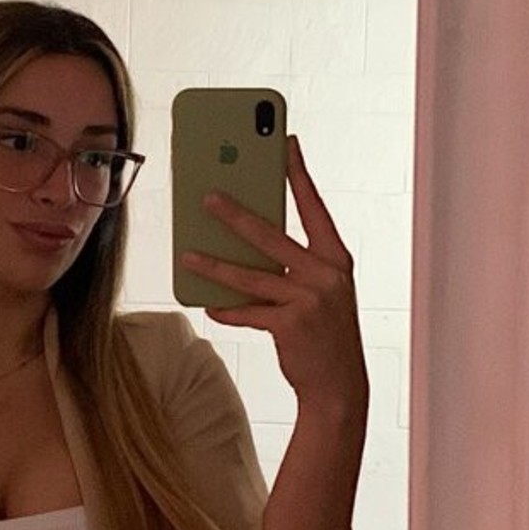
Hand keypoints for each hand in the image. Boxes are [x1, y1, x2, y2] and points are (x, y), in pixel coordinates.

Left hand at [180, 132, 368, 415]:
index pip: (314, 207)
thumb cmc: (324, 333)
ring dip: (214, 264)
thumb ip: (292, 266)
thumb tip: (244, 243)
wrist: (340, 386)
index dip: (299, 174)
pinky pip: (249, 312)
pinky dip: (227, 309)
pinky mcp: (291, 325)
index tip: (286, 143)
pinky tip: (209, 304)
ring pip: (251, 275)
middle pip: (271, 235)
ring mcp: (310, 299)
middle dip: (235, 214)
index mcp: (335, 258)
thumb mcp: (319, 292)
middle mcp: (326, 274)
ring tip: (187, 253)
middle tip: (207, 196)